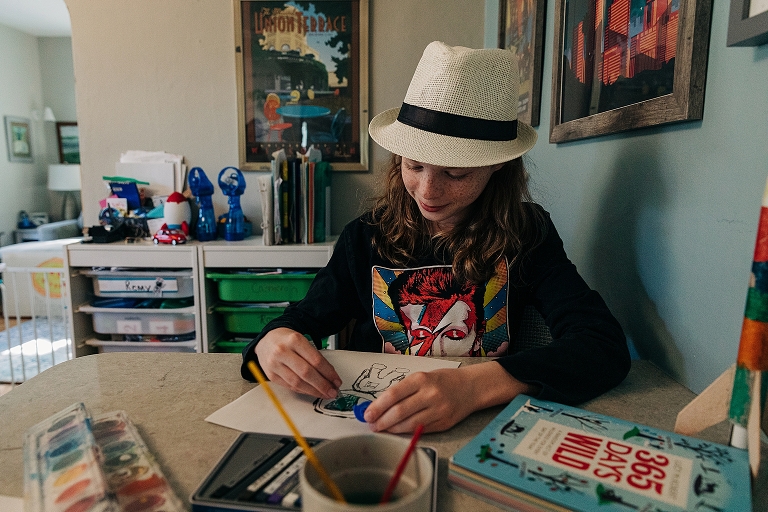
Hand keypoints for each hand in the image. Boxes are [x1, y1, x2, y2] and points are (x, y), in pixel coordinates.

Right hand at [254, 327, 341, 398]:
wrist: (267, 340)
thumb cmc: (287, 341)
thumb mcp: (303, 341)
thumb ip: (315, 357)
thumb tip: (330, 376)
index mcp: (294, 340)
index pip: (316, 360)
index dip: (328, 373)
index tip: (337, 381)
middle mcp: (283, 351)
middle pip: (306, 373)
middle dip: (322, 385)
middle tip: (333, 391)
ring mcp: (275, 364)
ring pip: (297, 382)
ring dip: (314, 391)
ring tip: (324, 393)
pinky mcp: (271, 375)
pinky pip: (290, 386)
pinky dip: (303, 390)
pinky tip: (312, 391)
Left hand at [362, 362, 538, 433]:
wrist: (471, 387)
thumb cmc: (442, 380)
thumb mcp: (422, 377)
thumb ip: (403, 390)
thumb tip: (379, 405)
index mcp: (421, 379)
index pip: (393, 394)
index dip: (377, 407)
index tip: (367, 414)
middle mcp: (430, 394)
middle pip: (399, 412)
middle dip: (382, 421)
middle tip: (372, 425)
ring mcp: (438, 410)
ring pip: (409, 424)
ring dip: (392, 429)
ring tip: (382, 429)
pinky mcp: (444, 424)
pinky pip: (420, 430)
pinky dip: (406, 432)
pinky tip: (398, 431)